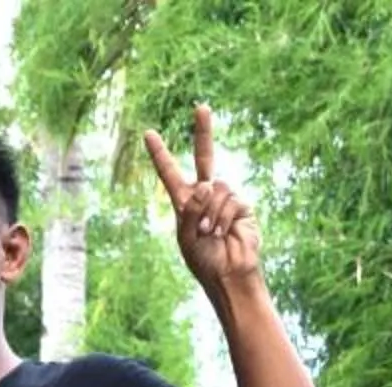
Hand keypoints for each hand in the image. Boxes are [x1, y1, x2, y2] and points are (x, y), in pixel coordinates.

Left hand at [143, 104, 261, 294]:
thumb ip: (191, 210)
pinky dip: (223, 218)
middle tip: (201, 107)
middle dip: (203, 132)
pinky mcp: (243, 205)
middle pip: (205, 157)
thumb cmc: (204, 261)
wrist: (228, 273)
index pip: (170, 173)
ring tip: (209, 234)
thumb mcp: (187, 237)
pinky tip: (222, 234)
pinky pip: (231, 201)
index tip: (149, 134)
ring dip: (210, 213)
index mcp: (184, 203)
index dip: (160, 154)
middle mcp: (205, 195)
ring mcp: (225, 198)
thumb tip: (205, 184)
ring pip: (217, 188)